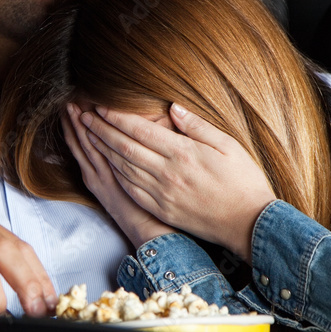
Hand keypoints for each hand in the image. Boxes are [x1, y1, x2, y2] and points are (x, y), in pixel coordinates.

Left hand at [80, 103, 275, 261]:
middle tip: (83, 117)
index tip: (101, 107)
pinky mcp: (161, 208)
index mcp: (183, 153)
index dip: (117, 118)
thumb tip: (173, 108)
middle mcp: (167, 174)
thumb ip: (198, 126)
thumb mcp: (228, 146)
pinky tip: (107, 165)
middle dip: (100, 131)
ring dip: (102, 151)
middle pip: (124, 148)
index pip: (140, 131)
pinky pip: (131, 189)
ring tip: (88, 136)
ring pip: (123, 168)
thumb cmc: (243, 182)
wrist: (247, 223)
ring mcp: (162, 194)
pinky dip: (116, 174)